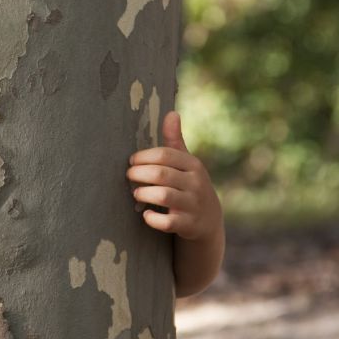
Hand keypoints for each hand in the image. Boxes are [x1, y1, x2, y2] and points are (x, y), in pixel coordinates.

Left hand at [127, 111, 222, 241]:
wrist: (208, 219)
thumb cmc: (189, 184)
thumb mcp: (186, 162)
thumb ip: (175, 140)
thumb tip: (172, 113)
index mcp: (193, 165)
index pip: (164, 155)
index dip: (143, 157)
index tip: (131, 161)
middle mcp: (196, 183)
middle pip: (160, 174)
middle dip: (139, 174)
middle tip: (129, 176)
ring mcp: (193, 205)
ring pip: (163, 196)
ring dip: (143, 193)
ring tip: (136, 193)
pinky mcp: (189, 225)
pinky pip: (167, 222)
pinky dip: (153, 218)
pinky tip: (146, 214)